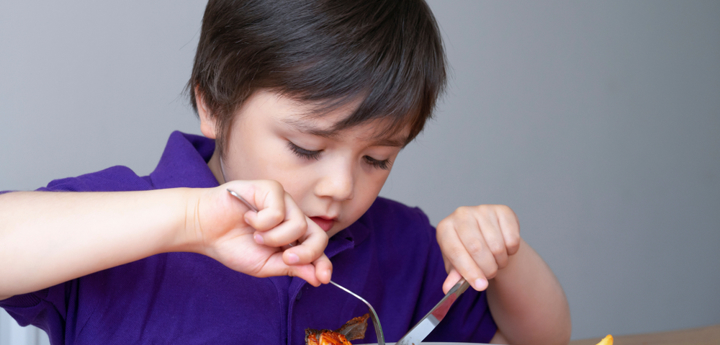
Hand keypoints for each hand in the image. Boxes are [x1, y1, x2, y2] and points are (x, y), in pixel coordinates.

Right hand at [185, 180, 331, 285]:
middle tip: (285, 258)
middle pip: (318, 235)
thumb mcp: (265, 265)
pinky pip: (280, 211)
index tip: (323, 278)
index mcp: (292, 236)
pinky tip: (248, 218)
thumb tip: (319, 278)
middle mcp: (292, 217)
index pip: (317, 248)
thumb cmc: (232, 244)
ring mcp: (284, 201)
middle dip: (306, 252)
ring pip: (299, 224)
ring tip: (255, 235)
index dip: (323, 263)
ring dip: (274, 238)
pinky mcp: (271, 188)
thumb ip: (292, 268)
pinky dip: (262, 221)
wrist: (204, 229)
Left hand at [436, 205, 519, 292]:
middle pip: (477, 248)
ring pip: (497, 246)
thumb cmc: (468, 253)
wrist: (486, 237)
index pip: (455, 251)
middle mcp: (461, 214)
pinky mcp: (502, 210)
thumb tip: (449, 289)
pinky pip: (512, 238)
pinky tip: (505, 248)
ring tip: (496, 261)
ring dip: (500, 261)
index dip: (469, 271)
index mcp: (445, 229)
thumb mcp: (457, 266)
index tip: (480, 286)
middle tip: (490, 274)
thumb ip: (454, 277)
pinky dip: (511, 251)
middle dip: (487, 268)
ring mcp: (482, 210)